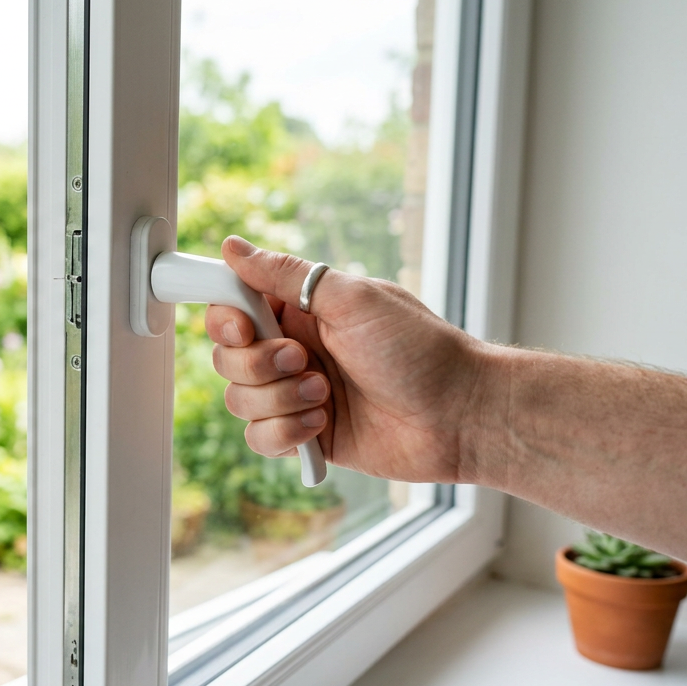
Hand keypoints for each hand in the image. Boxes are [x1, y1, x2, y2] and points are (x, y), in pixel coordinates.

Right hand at [206, 236, 491, 483]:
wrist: (460, 415)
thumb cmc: (419, 349)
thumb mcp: (351, 299)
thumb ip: (286, 275)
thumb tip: (233, 247)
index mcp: (300, 310)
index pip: (233, 307)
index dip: (226, 319)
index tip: (245, 327)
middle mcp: (292, 349)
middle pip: (226, 357)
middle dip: (259, 364)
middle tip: (305, 361)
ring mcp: (296, 394)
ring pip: (239, 401)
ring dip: (279, 400)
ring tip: (326, 396)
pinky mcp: (305, 435)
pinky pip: (260, 438)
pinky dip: (286, 432)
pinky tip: (323, 424)